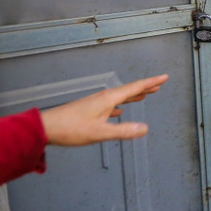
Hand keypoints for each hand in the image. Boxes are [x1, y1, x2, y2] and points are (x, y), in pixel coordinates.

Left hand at [40, 74, 167, 146]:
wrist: (47, 127)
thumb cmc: (70, 128)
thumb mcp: (100, 133)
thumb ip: (123, 131)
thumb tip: (144, 129)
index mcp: (109, 99)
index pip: (135, 88)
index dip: (151, 82)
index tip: (164, 77)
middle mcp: (104, 97)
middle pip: (129, 90)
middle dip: (145, 87)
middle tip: (159, 84)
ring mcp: (96, 103)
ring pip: (120, 97)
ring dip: (133, 96)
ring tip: (144, 95)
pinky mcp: (90, 109)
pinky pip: (111, 104)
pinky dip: (121, 104)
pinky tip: (120, 110)